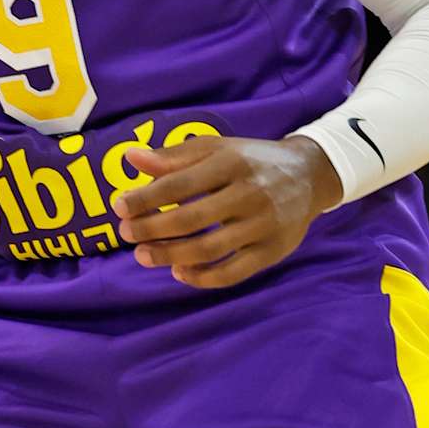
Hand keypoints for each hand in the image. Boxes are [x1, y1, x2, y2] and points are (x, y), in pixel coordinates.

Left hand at [112, 134, 341, 288]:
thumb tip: (130, 158)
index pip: (179, 183)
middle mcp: (250, 193)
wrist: (309, 175)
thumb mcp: (216, 149)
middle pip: (191, 219)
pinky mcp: (272, 251)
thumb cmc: (252, 161)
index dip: (145, 198)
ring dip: (170, 256)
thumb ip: (173, 157)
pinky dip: (202, 278)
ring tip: (144, 256)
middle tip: (127, 234)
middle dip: (152, 229)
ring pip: (209, 249)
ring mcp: (263, 225)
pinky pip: (232, 273)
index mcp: (232, 162)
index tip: (119, 207)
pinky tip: (179, 273)